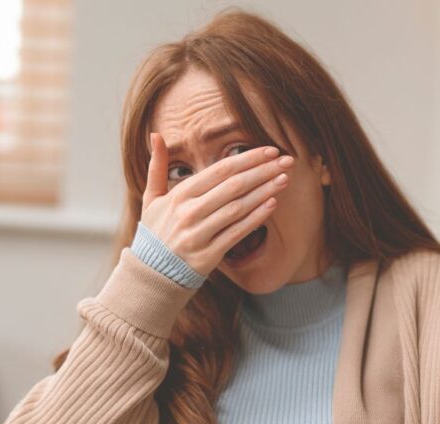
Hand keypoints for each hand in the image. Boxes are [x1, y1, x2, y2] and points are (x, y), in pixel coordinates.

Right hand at [140, 132, 294, 276]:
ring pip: (238, 208)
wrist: (152, 273)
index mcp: (179, 195)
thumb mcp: (152, 198)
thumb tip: (156, 134)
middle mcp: (189, 212)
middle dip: (263, 171)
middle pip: (233, 186)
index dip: (248, 158)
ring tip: (284, 179)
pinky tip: (272, 204)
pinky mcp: (208, 255)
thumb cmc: (156, 232)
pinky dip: (256, 217)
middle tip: (286, 161)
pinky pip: (237, 233)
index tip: (270, 150)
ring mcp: (199, 234)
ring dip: (264, 191)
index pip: (220, 170)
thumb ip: (156, 166)